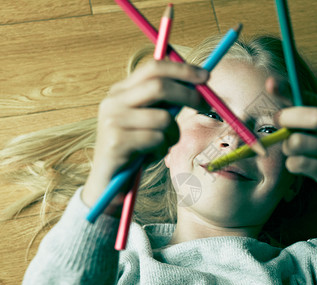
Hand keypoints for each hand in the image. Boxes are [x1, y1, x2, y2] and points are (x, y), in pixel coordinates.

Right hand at [82, 60, 208, 210]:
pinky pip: (157, 139)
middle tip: (205, 104)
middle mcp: (112, 101)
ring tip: (162, 145)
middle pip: (160, 87)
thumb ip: (165, 101)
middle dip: (188, 95)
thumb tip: (197, 83)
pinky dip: (162, 149)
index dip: (182, 70)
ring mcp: (112, 121)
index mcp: (120, 91)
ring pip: (163, 118)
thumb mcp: (149, 119)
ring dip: (173, 134)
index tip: (206, 76)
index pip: (153, 68)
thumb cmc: (136, 148)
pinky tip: (150, 156)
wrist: (109, 181)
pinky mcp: (116, 142)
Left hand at [267, 78, 316, 214]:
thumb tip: (281, 112)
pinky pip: (298, 164)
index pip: (311, 97)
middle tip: (280, 123)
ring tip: (297, 151)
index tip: (270, 83)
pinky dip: (294, 164)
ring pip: (297, 142)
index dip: (288, 90)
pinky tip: (304, 166)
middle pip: (309, 116)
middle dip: (286, 117)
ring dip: (288, 147)